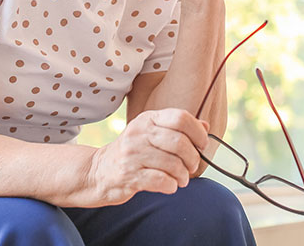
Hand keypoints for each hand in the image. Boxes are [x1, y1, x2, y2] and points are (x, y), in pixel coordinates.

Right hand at [88, 109, 209, 205]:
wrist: (97, 171)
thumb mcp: (151, 134)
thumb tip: (205, 126)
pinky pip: (161, 180)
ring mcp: (132, 154)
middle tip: (192, 166)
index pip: (180, 118)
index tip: (202, 145)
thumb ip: (178, 129)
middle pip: (179, 142)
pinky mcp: (129, 175)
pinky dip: (171, 185)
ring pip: (173, 164)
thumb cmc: (132, 152)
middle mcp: (139, 133)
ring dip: (183, 175)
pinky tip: (170, 185)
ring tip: (181, 179)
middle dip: (193, 158)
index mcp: (148, 119)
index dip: (198, 132)